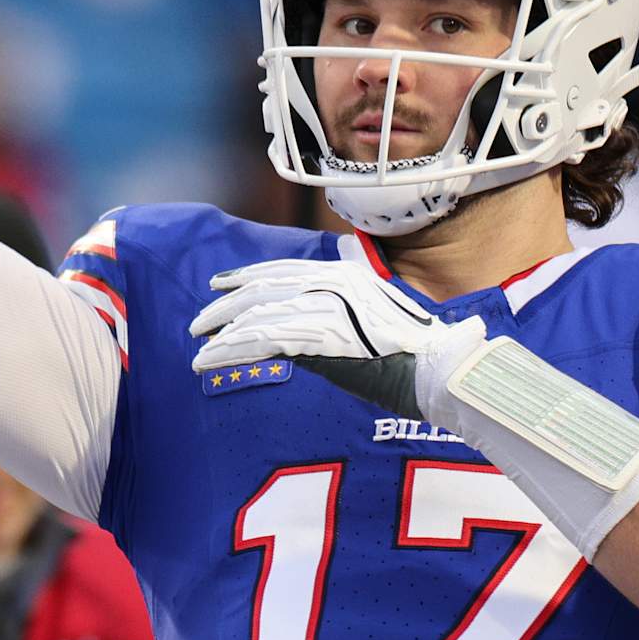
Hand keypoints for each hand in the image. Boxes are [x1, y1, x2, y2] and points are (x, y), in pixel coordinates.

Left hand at [189, 259, 486, 417]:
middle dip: (227, 304)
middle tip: (199, 321)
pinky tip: (211, 359)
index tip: (222, 284)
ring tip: (199, 348)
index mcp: (345, 275)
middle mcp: (332, 282)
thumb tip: (304, 329)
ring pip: (258, 315)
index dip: (249, 277)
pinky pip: (263, 341)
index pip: (285, 270)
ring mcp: (326, 306)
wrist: (438, 369)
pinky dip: (232, 350)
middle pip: (264, 289)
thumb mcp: (375, 321)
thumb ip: (341, 316)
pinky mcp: (319, 335)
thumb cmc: (415, 353)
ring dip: (223, 333)